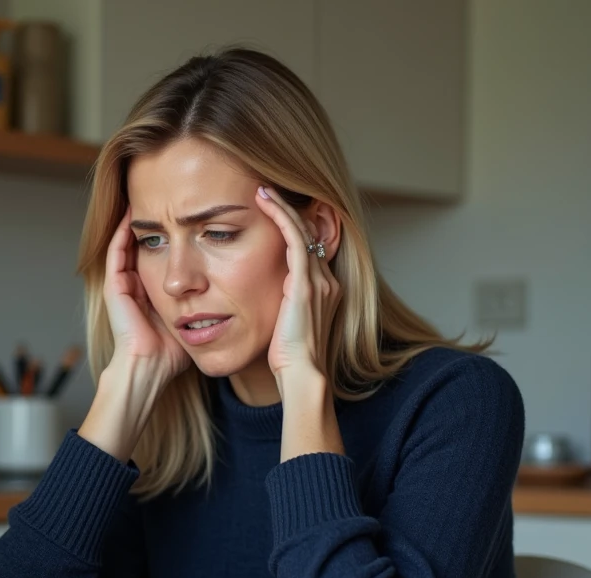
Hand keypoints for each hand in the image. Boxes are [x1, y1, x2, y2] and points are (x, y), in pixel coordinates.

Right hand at [77, 209, 191, 460]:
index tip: (192, 215)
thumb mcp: (197, 321)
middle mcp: (138, 285)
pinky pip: (117, 251)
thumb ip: (211, 305)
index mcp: (155, 292)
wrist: (150, 369)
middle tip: (170, 198)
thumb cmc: (173, 355)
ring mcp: (124, 284)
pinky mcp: (115, 286)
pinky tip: (134, 213)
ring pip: (130, 244)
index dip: (175, 235)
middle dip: (158, 222)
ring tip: (150, 197)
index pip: (164, 255)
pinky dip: (123, 232)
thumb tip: (245, 293)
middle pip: (148, 245)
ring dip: (140, 221)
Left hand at [255, 187, 341, 390]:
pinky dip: (280, 216)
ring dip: (283, 207)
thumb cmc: (289, 361)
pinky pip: (295, 238)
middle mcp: (326, 282)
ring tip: (264, 190)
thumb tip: (269, 302)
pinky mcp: (305, 283)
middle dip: (290, 211)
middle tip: (267, 190)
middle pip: (311, 234)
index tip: (273, 211)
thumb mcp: (287, 329)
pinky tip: (265, 201)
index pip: (310, 249)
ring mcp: (318, 281)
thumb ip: (284, 309)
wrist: (301, 375)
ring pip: (303, 231)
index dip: (293, 227)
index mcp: (324, 292)